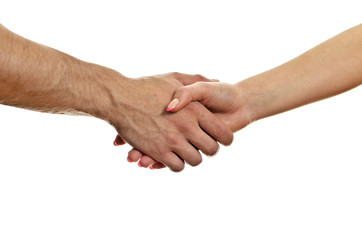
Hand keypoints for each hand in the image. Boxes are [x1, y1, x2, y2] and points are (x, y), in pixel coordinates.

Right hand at [107, 73, 232, 171]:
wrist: (119, 97)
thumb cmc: (146, 86)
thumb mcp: (174, 77)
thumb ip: (196, 80)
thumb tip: (217, 80)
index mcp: (195, 110)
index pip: (222, 133)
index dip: (224, 139)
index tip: (219, 139)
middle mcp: (186, 126)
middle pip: (211, 150)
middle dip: (208, 150)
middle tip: (201, 146)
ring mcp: (172, 140)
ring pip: (195, 160)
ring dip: (192, 158)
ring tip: (186, 151)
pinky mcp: (158, 152)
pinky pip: (176, 166)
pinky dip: (176, 164)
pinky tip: (172, 156)